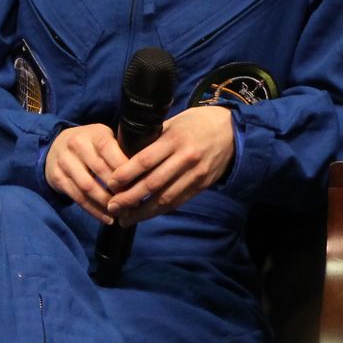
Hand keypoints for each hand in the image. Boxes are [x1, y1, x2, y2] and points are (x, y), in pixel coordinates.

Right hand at [45, 123, 130, 224]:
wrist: (57, 145)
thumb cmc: (92, 145)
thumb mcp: (106, 138)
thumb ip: (123, 150)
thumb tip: (148, 171)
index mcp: (95, 134)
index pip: (111, 152)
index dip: (125, 170)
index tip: (140, 185)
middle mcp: (77, 145)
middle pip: (100, 171)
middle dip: (119, 190)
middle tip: (134, 204)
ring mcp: (64, 161)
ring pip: (88, 187)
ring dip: (106, 204)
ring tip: (121, 213)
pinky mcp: (57, 177)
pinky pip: (77, 198)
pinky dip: (94, 211)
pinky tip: (107, 218)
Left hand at [100, 105, 235, 225]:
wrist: (232, 130)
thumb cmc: (195, 123)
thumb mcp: (172, 123)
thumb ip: (151, 140)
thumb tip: (123, 154)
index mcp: (174, 139)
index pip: (145, 160)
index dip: (125, 175)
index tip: (110, 184)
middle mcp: (186, 158)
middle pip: (153, 183)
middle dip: (129, 198)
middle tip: (112, 206)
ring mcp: (196, 174)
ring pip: (165, 198)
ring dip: (143, 211)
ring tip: (125, 218)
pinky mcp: (202, 185)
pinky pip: (178, 201)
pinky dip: (160, 210)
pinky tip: (145, 214)